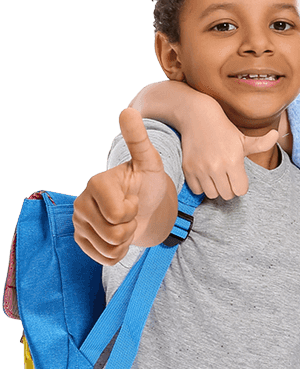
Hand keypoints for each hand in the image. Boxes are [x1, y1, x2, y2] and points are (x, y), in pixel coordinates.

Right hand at [73, 108, 172, 264]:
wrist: (147, 208)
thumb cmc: (148, 184)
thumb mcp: (150, 163)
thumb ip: (138, 140)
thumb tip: (129, 111)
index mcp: (96, 183)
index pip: (116, 213)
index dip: (131, 210)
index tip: (133, 199)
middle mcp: (81, 202)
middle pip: (113, 232)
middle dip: (130, 226)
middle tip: (131, 213)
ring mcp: (79, 222)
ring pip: (109, 246)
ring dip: (125, 240)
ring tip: (126, 224)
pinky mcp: (81, 240)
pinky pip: (105, 258)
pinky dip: (118, 252)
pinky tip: (119, 238)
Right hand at [180, 100, 277, 199]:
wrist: (197, 117)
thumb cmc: (224, 130)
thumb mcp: (244, 139)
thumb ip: (262, 143)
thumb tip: (277, 134)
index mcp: (233, 160)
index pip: (240, 190)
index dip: (241, 185)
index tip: (238, 177)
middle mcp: (216, 166)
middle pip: (227, 195)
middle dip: (229, 188)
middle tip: (228, 177)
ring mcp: (201, 169)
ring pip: (212, 194)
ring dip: (216, 189)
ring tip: (217, 177)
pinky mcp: (188, 169)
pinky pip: (197, 190)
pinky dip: (202, 187)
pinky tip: (205, 176)